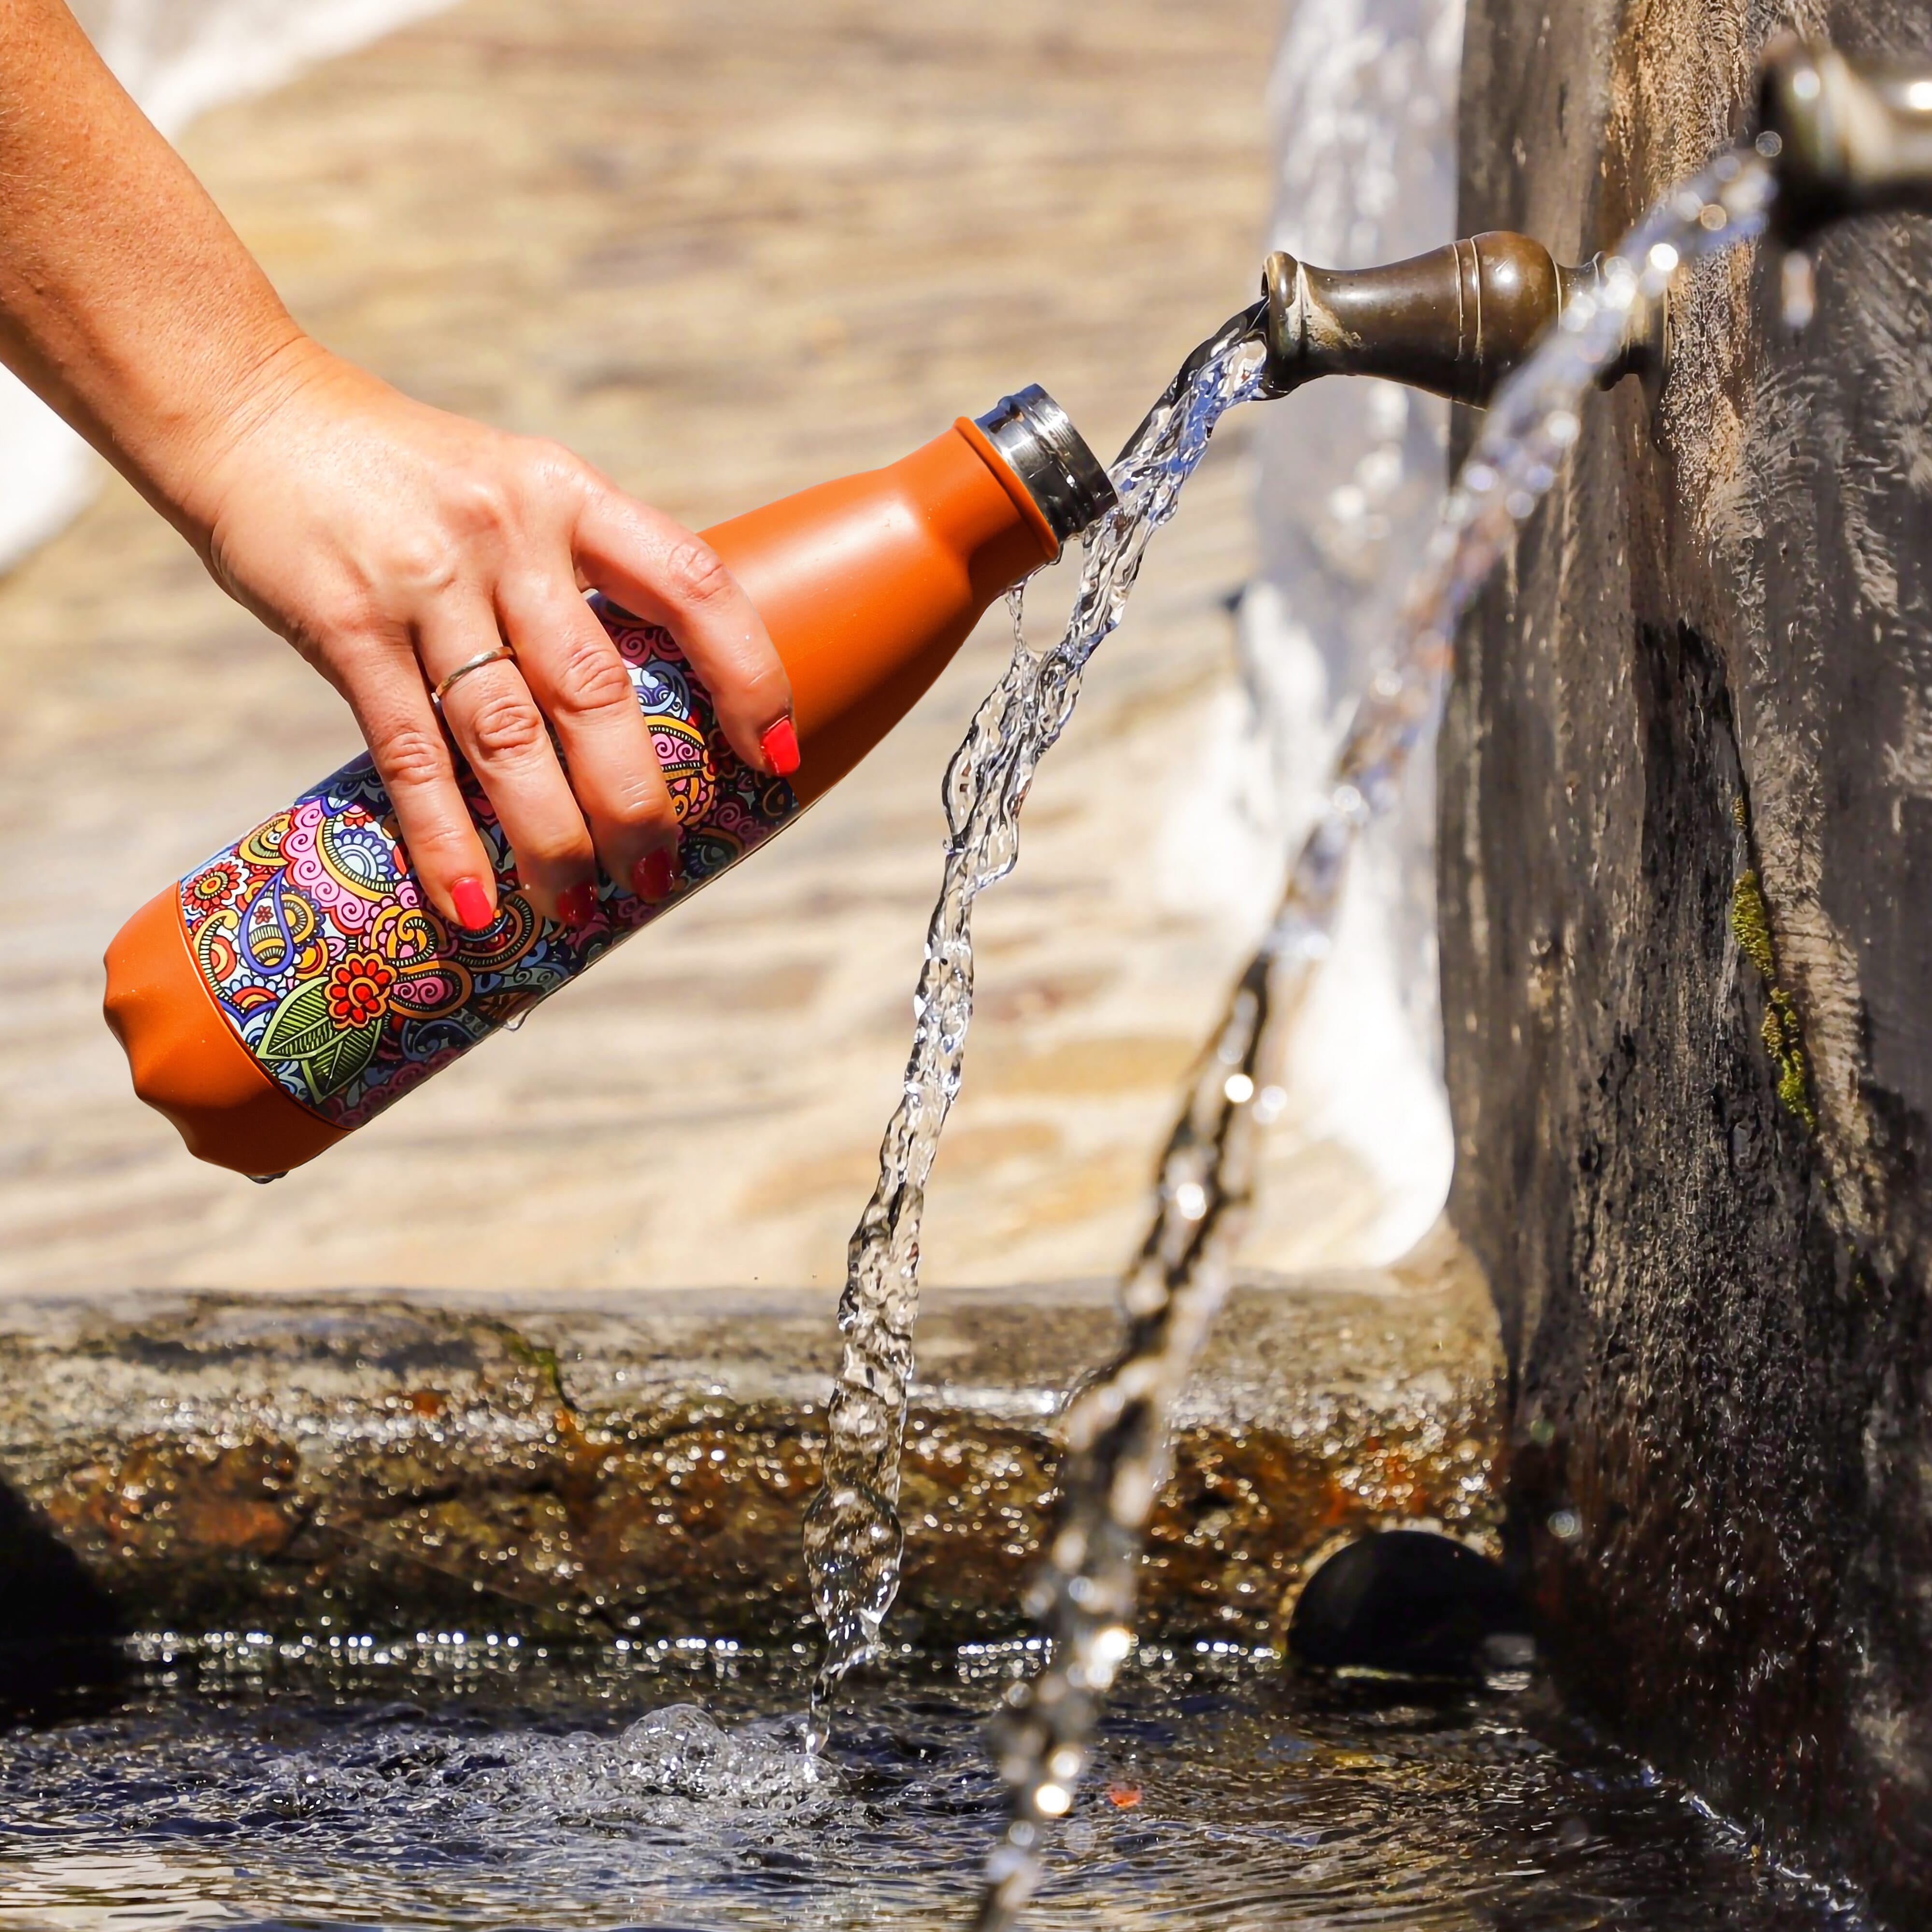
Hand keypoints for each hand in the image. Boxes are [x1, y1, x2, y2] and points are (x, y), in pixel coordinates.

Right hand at [175, 337, 795, 929]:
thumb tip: (639, 700)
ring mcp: (425, 582)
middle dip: (637, 799)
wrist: (247, 407)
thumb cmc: (402, 471)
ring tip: (578, 905)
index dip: (749, 675)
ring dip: (552, 836)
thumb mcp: (512, 486)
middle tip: (657, 872)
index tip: (777, 753)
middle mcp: (509, 535)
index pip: (693, 584)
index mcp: (568, 493)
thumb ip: (576, 571)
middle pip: (597, 692)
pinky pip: (410, 755)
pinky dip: (446, 838)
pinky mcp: (345, 626)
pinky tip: (475, 901)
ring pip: (508, 737)